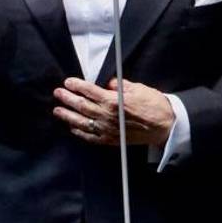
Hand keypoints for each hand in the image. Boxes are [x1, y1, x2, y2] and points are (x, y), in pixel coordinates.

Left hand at [53, 77, 173, 145]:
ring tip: (57, 110)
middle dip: (67, 98)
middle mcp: (106, 115)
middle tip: (57, 93)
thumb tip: (106, 83)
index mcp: (113, 100)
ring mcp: (107, 129)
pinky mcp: (110, 140)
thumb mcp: (138, 88)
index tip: (68, 82)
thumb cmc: (154, 105)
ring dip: (67, 115)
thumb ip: (119, 85)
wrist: (164, 126)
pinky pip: (90, 137)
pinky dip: (79, 132)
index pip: (89, 91)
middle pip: (81, 105)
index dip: (76, 86)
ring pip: (81, 122)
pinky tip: (72, 127)